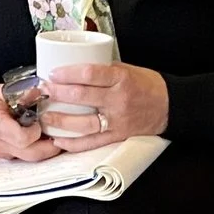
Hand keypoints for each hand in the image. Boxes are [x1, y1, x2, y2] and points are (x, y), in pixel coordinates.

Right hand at [0, 84, 57, 160]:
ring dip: (42, 150)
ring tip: (49, 138)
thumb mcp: (0, 90)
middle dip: (49, 147)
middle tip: (58, 137)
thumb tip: (41, 92)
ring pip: (28, 159)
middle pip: (30, 155)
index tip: (40, 122)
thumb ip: (22, 93)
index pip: (22, 139)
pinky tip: (38, 142)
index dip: (36, 132)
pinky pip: (22, 159)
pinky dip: (33, 151)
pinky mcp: (1, 157)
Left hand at [38, 61, 167, 150]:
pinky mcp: (117, 136)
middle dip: (57, 94)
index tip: (53, 73)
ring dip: (61, 121)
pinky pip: (92, 143)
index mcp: (121, 79)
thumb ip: (103, 70)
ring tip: (45, 117)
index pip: (90, 74)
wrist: (170, 106)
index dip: (68, 74)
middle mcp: (118, 100)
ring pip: (83, 124)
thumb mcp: (127, 69)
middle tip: (42, 91)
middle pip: (82, 97)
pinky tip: (60, 141)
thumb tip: (74, 69)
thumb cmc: (147, 85)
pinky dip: (74, 144)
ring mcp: (117, 121)